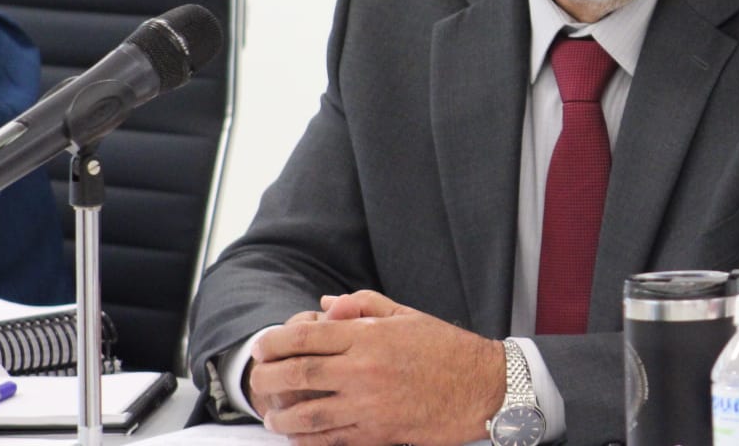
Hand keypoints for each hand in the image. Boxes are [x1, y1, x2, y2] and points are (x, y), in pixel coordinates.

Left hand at [249, 290, 505, 445]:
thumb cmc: (444, 348)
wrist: (481, 387)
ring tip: (271, 415)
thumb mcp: (405, 315)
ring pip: (308, 414)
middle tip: (257, 379)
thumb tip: (325, 306)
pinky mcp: (377, 433)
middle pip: (298, 374)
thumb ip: (362, 306)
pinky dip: (306, 439)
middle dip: (268, 377)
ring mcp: (368, 405)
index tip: (261, 346)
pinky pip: (330, 439)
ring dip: (281, 415)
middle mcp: (363, 370)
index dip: (275, 341)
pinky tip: (297, 435)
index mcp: (369, 337)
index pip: (306, 336)